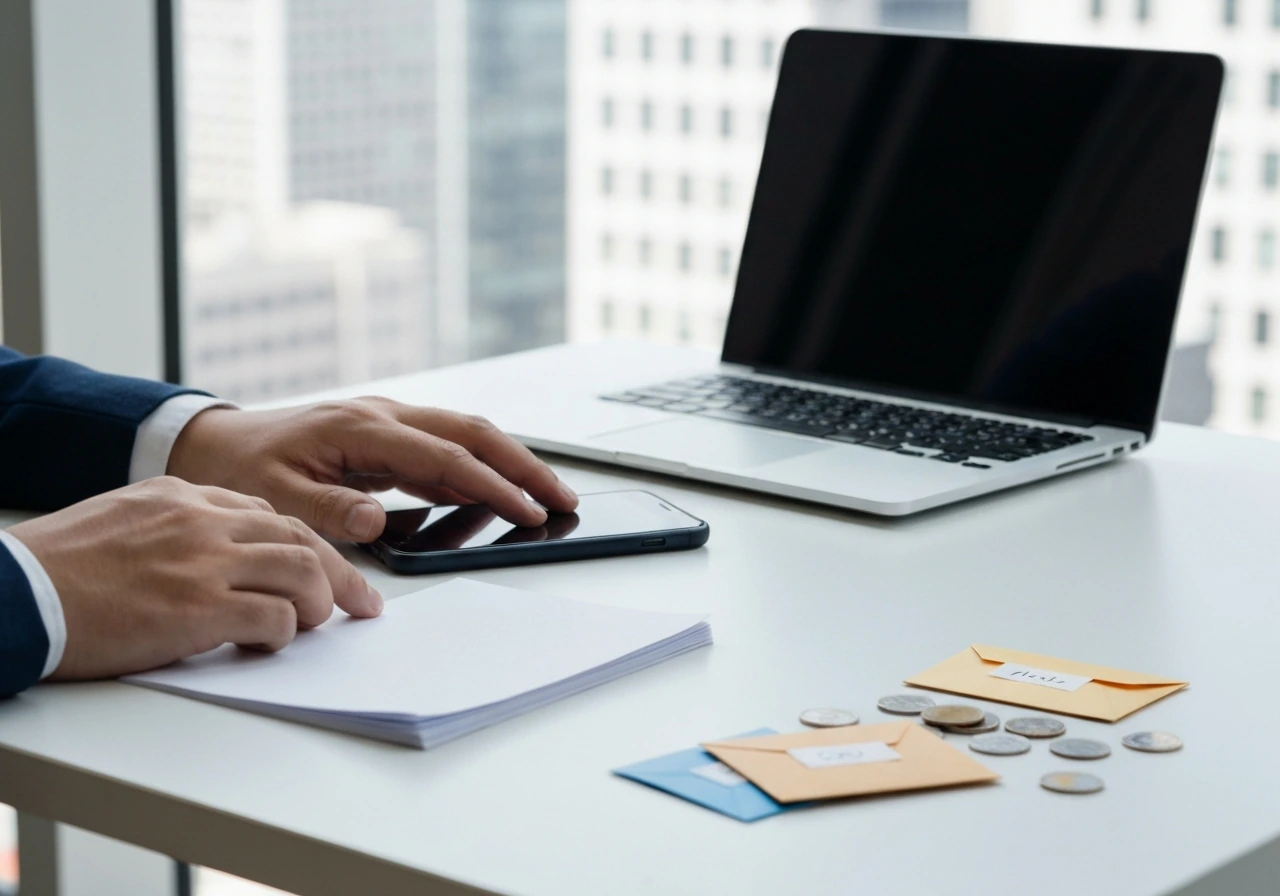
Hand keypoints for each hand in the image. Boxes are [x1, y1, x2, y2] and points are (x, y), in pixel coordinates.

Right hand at [8, 477, 381, 679]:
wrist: (12, 594)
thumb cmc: (58, 568)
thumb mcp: (124, 520)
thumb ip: (181, 527)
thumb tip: (227, 556)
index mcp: (184, 497)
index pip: (271, 513)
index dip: (308, 544)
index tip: (328, 567)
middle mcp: (202, 522)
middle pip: (300, 538)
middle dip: (340, 574)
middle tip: (361, 604)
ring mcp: (203, 563)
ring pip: (300, 571)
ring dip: (318, 603)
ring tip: (312, 626)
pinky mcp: (197, 610)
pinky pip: (273, 619)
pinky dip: (283, 634)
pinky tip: (267, 645)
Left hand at [166, 398, 578, 541]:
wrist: (213, 443)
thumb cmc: (240, 469)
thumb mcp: (271, 496)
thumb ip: (325, 507)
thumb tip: (375, 516)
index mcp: (360, 428)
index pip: (445, 457)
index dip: (493, 485)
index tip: (529, 512)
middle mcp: (383, 416)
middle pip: (473, 432)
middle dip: (524, 464)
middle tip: (563, 497)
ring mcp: (388, 422)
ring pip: (467, 435)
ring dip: (510, 463)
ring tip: (547, 497)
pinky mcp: (387, 437)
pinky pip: (446, 449)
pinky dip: (480, 470)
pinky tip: (499, 495)